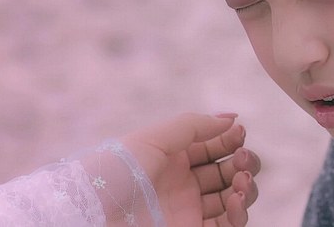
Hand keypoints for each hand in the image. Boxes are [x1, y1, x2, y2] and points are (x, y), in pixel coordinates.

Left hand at [121, 112, 261, 226]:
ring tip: (240, 180)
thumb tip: (232, 118)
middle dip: (243, 161)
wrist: (88, 217)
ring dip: (245, 186)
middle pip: (228, 171)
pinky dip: (238, 213)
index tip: (240, 133)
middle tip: (242, 158)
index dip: (231, 139)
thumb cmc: (113, 173)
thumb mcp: (151, 138)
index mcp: (172, 158)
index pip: (213, 146)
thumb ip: (194, 125)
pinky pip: (227, 225)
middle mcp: (183, 184)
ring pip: (233, 198)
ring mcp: (188, 210)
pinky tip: (235, 200)